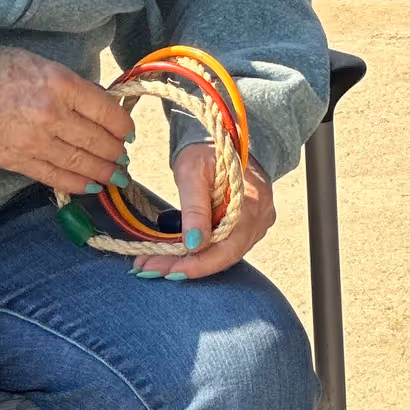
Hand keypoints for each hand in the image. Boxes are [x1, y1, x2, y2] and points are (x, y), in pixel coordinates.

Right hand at [0, 46, 133, 196]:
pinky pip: (56, 177)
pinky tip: (92, 186)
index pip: (106, 112)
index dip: (123, 126)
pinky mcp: (20, 160)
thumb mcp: (44, 66)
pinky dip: (77, 183)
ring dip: (103, 172)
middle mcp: (53, 115)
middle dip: (116, 152)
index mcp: (61, 85)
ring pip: (81, 163)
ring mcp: (37, 141)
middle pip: (98, 141)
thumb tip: (100, 109)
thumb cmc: (1, 69)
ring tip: (115, 176)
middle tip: (123, 158)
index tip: (128, 134)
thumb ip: (73, 88)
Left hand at [126, 138, 274, 277]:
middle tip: (149, 269)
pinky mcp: (250, 227)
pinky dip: (199, 253)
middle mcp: (261, 219)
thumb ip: (195, 208)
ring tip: (155, 263)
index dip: (198, 264)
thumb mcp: (192, 172)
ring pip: (224, 254)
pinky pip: (226, 247)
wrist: (224, 140)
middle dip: (186, 266)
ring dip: (189, 262)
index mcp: (251, 203)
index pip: (227, 247)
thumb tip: (194, 245)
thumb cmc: (207, 151)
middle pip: (224, 256)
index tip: (167, 270)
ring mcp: (258, 225)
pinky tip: (175, 254)